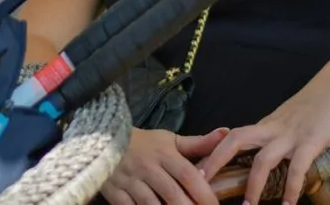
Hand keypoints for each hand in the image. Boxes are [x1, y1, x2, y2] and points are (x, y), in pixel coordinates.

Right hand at [101, 127, 226, 204]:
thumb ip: (198, 143)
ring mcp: (130, 182)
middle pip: (173, 195)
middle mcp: (148, 168)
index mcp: (164, 154)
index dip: (204, 194)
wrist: (103, 139)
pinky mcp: (115, 193)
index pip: (189, 175)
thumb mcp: (169, 140)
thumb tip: (226, 133)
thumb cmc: (144, 143)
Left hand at [198, 55, 329, 204]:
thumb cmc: (316, 102)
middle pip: (235, 141)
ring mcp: (291, 135)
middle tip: (201, 185)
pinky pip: (297, 168)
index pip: (230, 137)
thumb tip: (263, 155)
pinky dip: (291, 188)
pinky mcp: (312, 141)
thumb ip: (275, 135)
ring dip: (253, 186)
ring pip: (263, 160)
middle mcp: (272, 128)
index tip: (196, 172)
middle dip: (215, 162)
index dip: (212, 153)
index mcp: (265, 124)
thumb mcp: (289, 119)